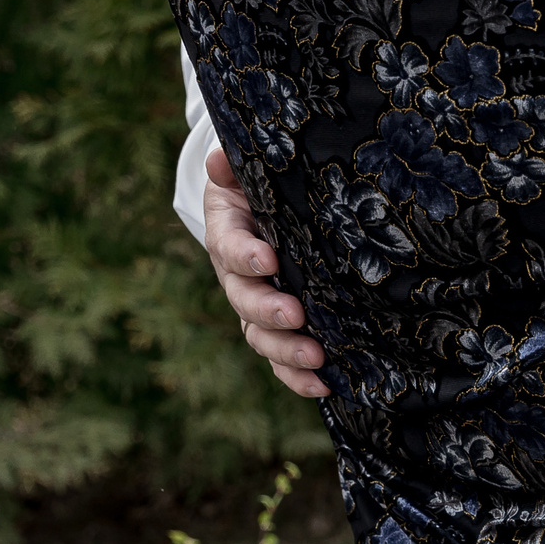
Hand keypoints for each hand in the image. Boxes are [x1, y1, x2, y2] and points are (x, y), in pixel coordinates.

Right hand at [203, 146, 329, 397]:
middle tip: (296, 315)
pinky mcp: (277, 325)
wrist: (264, 207)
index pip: (229, 246)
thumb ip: (235, 164)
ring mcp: (256, 304)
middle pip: (245, 300)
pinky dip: (296, 375)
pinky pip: (280, 357)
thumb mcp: (247, 169)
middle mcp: (238, 275)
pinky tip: (324, 384)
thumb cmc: (260, 185)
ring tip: (317, 357)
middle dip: (269, 311)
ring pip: (261, 335)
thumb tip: (220, 158)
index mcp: (228, 233)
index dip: (245, 255)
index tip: (268, 258)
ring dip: (285, 350)